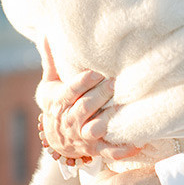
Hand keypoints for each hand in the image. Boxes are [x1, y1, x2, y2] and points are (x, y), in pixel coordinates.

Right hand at [39, 39, 138, 162]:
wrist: (54, 139)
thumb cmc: (56, 104)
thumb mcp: (49, 83)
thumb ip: (52, 61)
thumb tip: (46, 33)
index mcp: (59, 103)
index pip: (71, 90)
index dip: (84, 81)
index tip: (98, 70)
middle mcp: (70, 121)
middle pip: (85, 107)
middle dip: (100, 95)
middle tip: (116, 82)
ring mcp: (83, 136)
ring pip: (96, 129)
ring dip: (110, 120)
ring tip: (126, 108)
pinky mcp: (96, 149)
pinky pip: (109, 151)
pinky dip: (122, 149)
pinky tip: (137, 143)